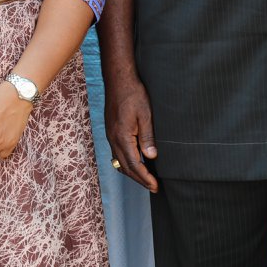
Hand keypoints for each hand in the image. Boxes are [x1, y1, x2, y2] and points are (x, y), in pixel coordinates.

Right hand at [105, 71, 158, 192]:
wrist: (118, 79)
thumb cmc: (133, 94)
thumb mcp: (145, 115)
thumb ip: (147, 137)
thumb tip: (151, 157)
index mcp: (122, 137)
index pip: (134, 164)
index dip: (145, 177)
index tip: (155, 186)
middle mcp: (114, 139)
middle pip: (125, 167)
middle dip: (139, 179)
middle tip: (153, 187)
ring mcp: (111, 136)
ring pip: (120, 162)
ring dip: (132, 172)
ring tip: (146, 178)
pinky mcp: (111, 131)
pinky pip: (117, 153)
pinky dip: (127, 162)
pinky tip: (136, 162)